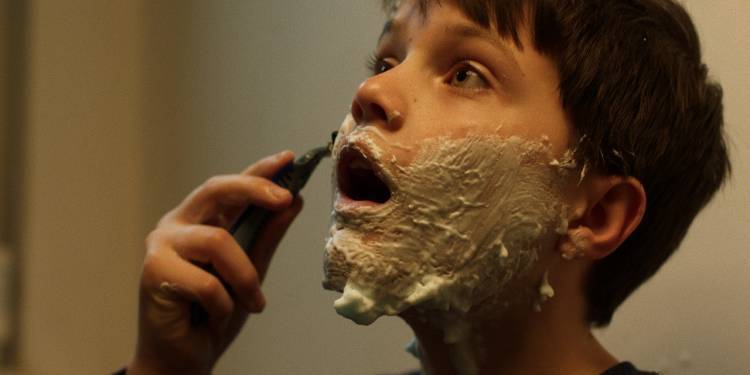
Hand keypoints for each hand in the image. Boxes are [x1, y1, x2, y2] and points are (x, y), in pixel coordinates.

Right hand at [128, 151, 303, 374]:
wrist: (183, 358)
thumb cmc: (212, 314)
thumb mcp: (251, 271)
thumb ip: (267, 236)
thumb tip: (294, 202)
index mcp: (200, 220)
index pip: (231, 186)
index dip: (259, 170)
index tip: (289, 158)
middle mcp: (178, 224)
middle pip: (216, 189)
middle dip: (255, 189)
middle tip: (285, 199)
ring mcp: (162, 245)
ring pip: (217, 241)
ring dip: (243, 278)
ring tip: (251, 303)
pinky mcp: (152, 271)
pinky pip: (206, 282)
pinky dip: (221, 304)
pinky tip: (213, 318)